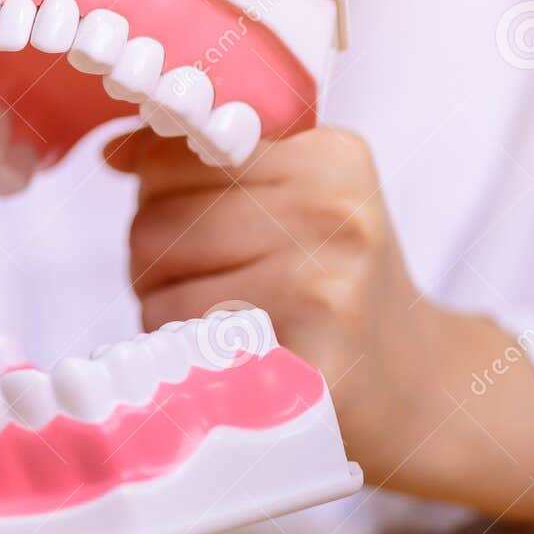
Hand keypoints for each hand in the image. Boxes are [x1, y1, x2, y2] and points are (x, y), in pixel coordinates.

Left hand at [107, 126, 418, 447]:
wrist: (419, 383)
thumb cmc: (332, 281)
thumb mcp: (293, 196)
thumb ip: (205, 164)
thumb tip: (115, 151)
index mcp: (329, 157)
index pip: (170, 157)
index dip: (157, 195)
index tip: (199, 220)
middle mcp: (333, 214)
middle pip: (154, 223)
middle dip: (154, 258)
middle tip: (209, 282)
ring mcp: (325, 288)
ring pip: (157, 283)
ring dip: (162, 307)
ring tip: (218, 317)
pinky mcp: (307, 360)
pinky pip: (183, 340)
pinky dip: (180, 351)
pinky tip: (226, 354)